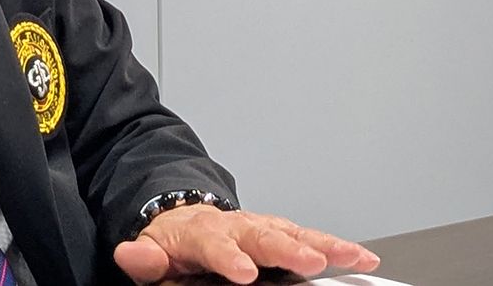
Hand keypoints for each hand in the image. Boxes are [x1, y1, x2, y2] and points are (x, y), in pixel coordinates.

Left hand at [112, 204, 380, 284]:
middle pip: (262, 234)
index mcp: (201, 233)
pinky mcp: (281, 233)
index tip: (244, 272)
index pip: (214, 243)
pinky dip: (337, 247)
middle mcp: (236, 225)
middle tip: (307, 261)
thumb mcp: (151, 252)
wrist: (186, 221)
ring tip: (350, 256)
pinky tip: (361, 257)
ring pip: (293, 233)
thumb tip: (130, 253)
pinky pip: (311, 239)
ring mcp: (261, 228)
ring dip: (322, 245)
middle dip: (286, 248)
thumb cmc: (175, 246)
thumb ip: (143, 258)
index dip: (229, 257)